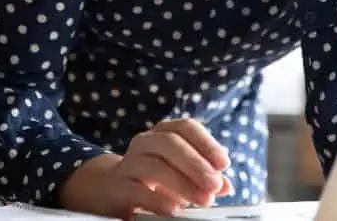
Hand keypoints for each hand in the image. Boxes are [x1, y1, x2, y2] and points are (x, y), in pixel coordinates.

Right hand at [56, 118, 233, 218]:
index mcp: (164, 133)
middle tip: (215, 184)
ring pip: (154, 165)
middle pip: (171, 143)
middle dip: (196, 164)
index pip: (186, 127)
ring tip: (203, 199)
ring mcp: (129, 163)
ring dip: (183, 183)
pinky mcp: (118, 186)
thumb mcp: (180, 172)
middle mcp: (145, 142)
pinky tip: (175, 209)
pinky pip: (137, 190)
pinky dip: (158, 200)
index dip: (207, 143)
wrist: (110, 188)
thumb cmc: (153, 176)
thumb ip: (204, 176)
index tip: (224, 163)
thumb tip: (226, 185)